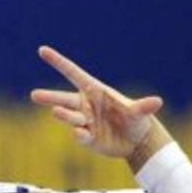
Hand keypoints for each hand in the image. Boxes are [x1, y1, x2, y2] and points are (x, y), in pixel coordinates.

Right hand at [30, 45, 169, 162]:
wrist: (136, 141)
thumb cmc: (136, 120)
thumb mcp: (139, 113)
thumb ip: (143, 107)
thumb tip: (157, 102)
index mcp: (95, 90)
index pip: (73, 73)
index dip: (58, 62)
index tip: (43, 51)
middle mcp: (86, 104)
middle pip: (63, 99)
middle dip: (49, 97)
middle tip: (34, 95)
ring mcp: (84, 121)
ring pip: (69, 117)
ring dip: (63, 115)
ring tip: (56, 111)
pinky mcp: (86, 137)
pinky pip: (79, 135)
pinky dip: (79, 134)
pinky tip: (82, 132)